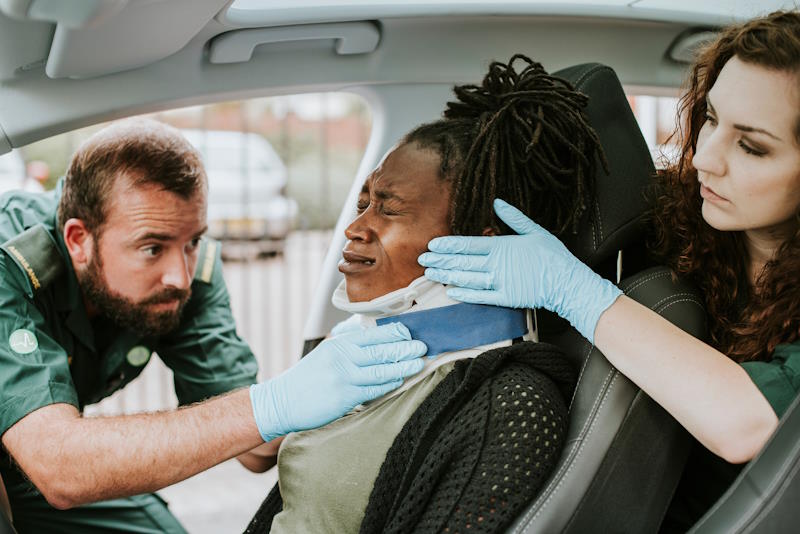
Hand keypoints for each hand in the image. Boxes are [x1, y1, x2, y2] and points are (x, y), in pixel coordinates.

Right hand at [249, 323, 426, 440]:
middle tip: (423, 346)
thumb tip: (369, 332)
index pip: (373, 334)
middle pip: (380, 350)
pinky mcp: (344, 396)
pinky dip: (388, 384)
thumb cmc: (308, 378)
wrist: (282, 401)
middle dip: (405, 348)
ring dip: (402, 366)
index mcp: (339, 343)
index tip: (411, 332)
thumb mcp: (326, 352)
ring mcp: (343, 376)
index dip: (395, 332)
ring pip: (380, 369)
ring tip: (419, 363)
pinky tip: (399, 380)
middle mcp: (342, 356)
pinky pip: (372, 389)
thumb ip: (348, 343)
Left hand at [418, 198, 621, 342]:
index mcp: (502, 246)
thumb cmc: (553, 256)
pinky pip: (480, 296)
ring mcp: (500, 282)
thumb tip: (497, 202)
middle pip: (462, 261)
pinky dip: (464, 294)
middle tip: (422, 259)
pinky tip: (451, 291)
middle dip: (440, 260)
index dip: (448, 244)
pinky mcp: (505, 298)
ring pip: (466, 278)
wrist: (568, 283)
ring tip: (430, 273)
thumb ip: (513, 218)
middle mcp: (497, 264)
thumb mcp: (534, 231)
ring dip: (446, 275)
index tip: (432, 244)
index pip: (468, 244)